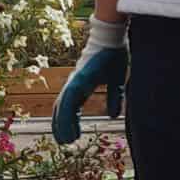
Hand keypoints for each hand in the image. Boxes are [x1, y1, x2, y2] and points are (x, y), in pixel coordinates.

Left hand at [51, 22, 126, 145]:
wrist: (112, 37)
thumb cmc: (113, 55)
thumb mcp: (116, 81)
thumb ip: (114, 98)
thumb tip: (113, 115)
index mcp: (83, 85)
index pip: (72, 106)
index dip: (70, 120)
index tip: (71, 134)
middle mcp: (74, 85)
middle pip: (63, 109)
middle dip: (62, 126)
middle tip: (64, 142)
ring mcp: (74, 83)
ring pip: (62, 108)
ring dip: (62, 125)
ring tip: (65, 140)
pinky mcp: (77, 81)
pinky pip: (68, 102)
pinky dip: (65, 116)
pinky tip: (66, 127)